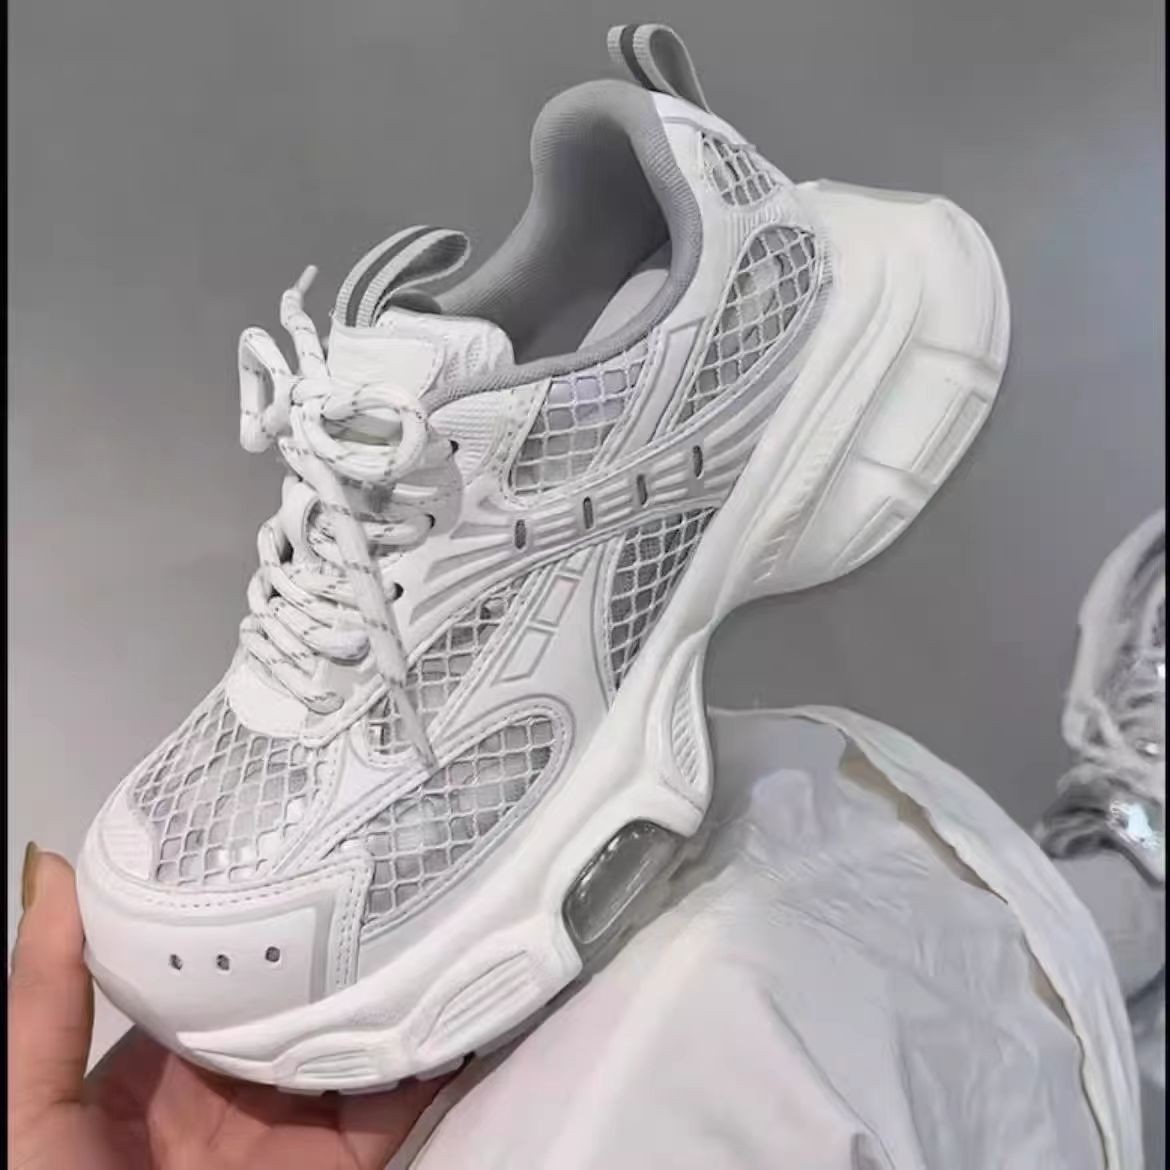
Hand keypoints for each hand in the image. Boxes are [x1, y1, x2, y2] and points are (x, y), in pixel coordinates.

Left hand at [8, 846, 443, 1169]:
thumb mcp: (32, 1105)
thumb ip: (44, 997)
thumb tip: (55, 864)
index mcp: (164, 1070)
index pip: (214, 969)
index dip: (248, 908)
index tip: (288, 832)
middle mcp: (240, 1084)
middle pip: (296, 995)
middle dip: (334, 933)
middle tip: (380, 846)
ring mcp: (299, 1123)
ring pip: (358, 1033)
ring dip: (397, 975)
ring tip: (435, 890)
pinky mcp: (351, 1159)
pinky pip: (402, 1094)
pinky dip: (438, 1042)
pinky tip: (462, 975)